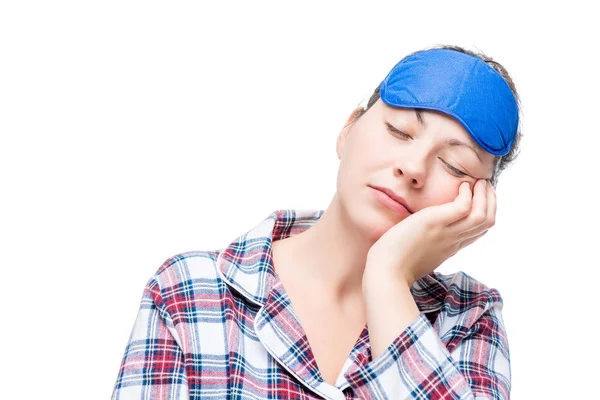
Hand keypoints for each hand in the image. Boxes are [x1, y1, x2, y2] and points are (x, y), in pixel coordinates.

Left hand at [363, 179, 495, 290]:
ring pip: (482, 215)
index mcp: (450, 247)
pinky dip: (468, 194)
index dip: (484, 213)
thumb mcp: (417, 254)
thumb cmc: (394, 265)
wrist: (385, 272)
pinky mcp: (435, 223)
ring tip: (480, 182)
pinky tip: (461, 186)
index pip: (478, 231)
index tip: (480, 199)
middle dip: (491, 201)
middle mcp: (453, 241)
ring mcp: (446, 232)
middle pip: (486, 222)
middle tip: (485, 185)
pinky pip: (463, 206)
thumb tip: (419, 236)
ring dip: (485, 195)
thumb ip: (426, 244)